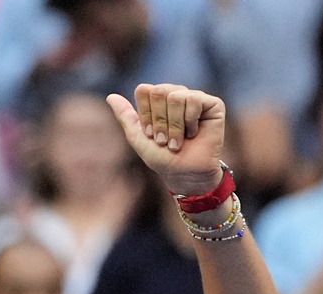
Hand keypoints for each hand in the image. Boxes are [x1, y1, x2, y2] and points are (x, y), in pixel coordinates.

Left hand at [107, 84, 225, 196]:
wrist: (184, 174)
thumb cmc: (162, 158)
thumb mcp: (138, 139)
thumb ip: (125, 117)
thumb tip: (110, 96)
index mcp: (158, 100)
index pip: (144, 90)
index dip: (145, 116)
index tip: (151, 135)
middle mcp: (176, 94)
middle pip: (159, 91)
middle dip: (159, 121)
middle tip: (164, 140)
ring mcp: (194, 98)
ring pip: (175, 96)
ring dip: (174, 126)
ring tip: (177, 142)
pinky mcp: (212, 104)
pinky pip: (193, 99)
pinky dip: (189, 121)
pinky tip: (194, 133)